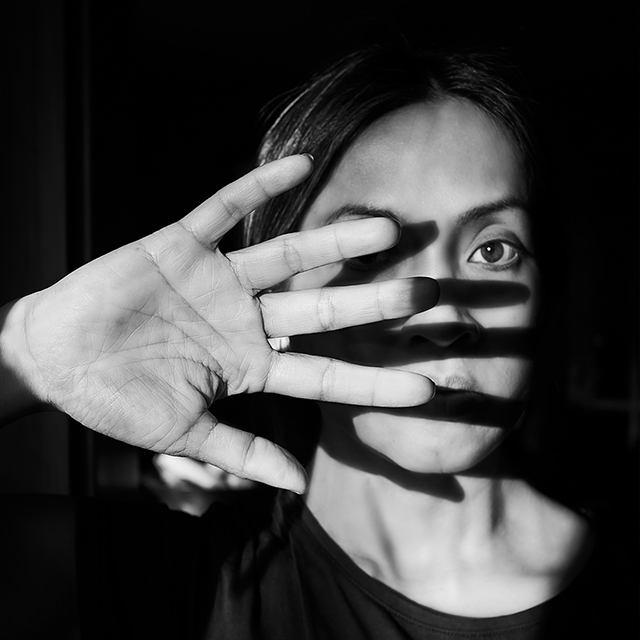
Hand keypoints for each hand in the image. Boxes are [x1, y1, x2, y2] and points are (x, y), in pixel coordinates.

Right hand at [6, 155, 437, 491]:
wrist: (57, 359)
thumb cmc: (117, 400)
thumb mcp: (185, 436)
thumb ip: (244, 452)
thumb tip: (298, 485)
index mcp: (250, 364)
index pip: (325, 374)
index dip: (374, 381)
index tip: (427, 388)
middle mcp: (245, 317)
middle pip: (322, 307)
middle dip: (374, 302)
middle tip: (430, 293)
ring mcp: (217, 280)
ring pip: (287, 255)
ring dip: (335, 242)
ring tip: (386, 229)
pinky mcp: (180, 245)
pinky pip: (224, 209)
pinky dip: (258, 187)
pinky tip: (301, 163)